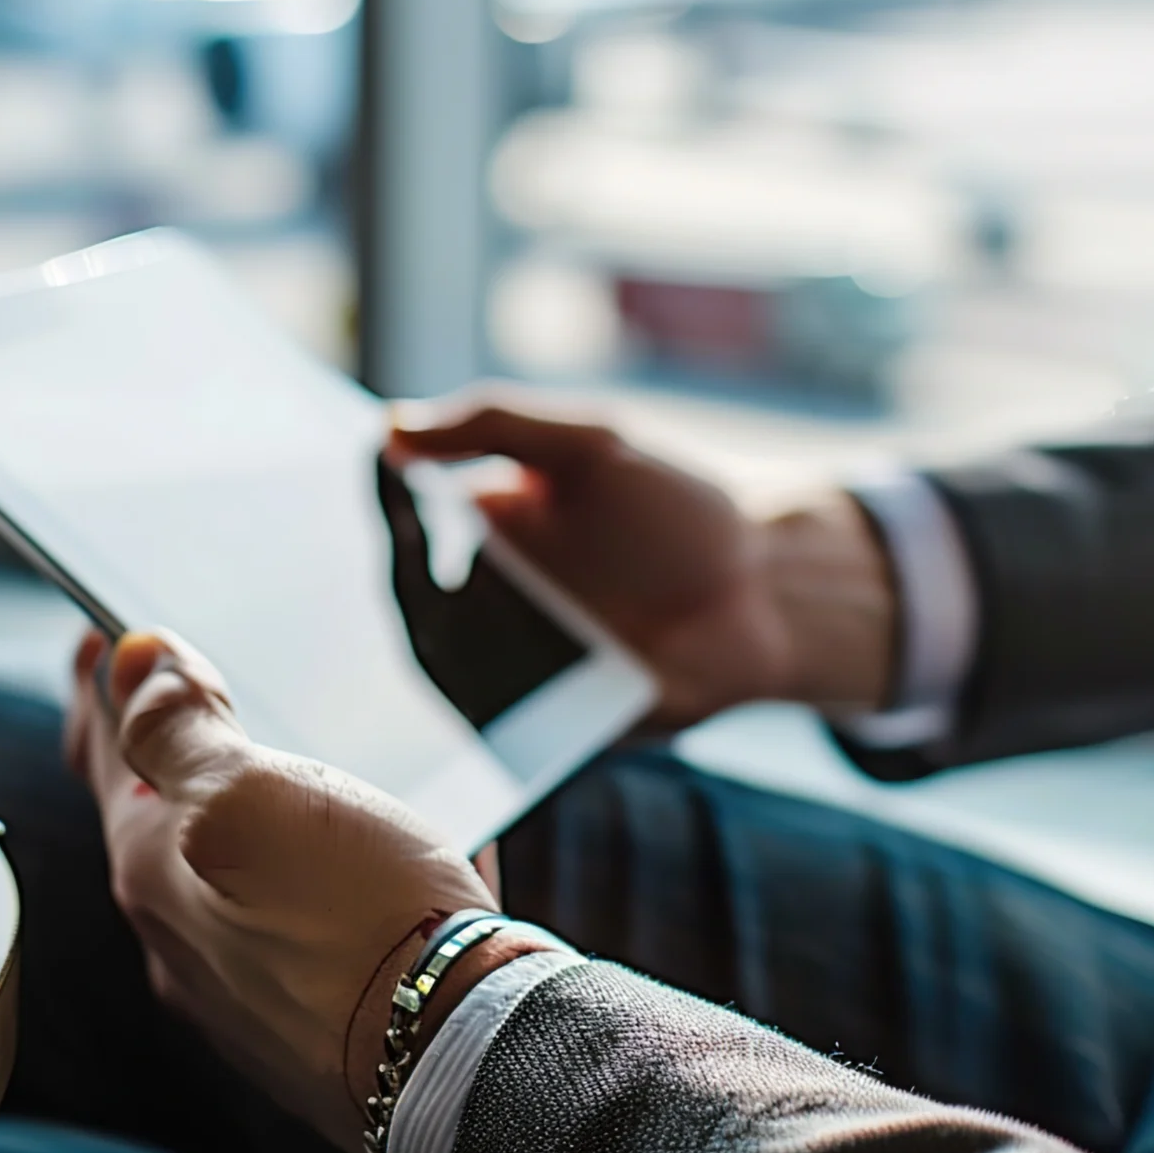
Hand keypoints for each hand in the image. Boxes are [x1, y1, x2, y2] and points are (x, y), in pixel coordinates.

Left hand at [64, 630, 541, 1152]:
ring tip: (281, 765)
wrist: (461, 1058)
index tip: (100, 639)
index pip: (105, 757)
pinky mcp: (323, 1015)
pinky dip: (331, 874)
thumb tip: (134, 665)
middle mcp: (189, 939)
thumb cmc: (356, 924)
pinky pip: (314, 921)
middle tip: (172, 695)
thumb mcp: (248, 798)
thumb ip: (180, 733)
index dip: (100, 689)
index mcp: (154, 873)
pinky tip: (384, 851)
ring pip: (236, 877)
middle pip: (160, 822)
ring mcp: (253, 986)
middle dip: (165, 755)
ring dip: (247, 816)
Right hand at [390, 391, 895, 722]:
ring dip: (450, 642)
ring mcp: (513, 667)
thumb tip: (389, 426)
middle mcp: (488, 601)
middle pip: (409, 602)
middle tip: (444, 559)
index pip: (407, 522)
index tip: (390, 474)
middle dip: (413, 579)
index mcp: (488, 529)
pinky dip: (485, 705)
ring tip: (499, 613)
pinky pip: (490, 726)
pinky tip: (511, 674)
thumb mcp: (589, 445)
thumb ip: (494, 424)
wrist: (764, 598)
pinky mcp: (543, 728)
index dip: (391, 502)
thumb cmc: (681, 511)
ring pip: (440, 666)